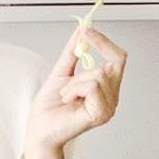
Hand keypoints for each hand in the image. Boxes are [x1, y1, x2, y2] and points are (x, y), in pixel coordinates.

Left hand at [22, 25, 127, 158]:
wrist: (40, 128)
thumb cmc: (50, 107)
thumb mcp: (62, 71)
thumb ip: (73, 51)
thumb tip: (82, 29)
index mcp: (107, 88)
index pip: (119, 58)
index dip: (104, 42)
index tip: (87, 31)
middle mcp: (112, 98)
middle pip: (114, 62)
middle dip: (86, 66)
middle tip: (68, 82)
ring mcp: (109, 107)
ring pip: (98, 75)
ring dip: (75, 82)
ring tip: (67, 96)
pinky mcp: (101, 114)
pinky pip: (92, 86)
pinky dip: (75, 89)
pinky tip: (69, 101)